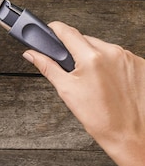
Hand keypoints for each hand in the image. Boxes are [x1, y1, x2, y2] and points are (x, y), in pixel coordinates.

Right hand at [23, 21, 144, 165]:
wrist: (129, 135)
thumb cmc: (100, 118)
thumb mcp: (66, 90)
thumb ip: (48, 66)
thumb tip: (32, 54)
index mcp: (91, 58)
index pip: (67, 31)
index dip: (54, 29)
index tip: (49, 31)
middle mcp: (112, 53)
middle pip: (85, 40)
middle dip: (75, 50)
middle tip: (73, 69)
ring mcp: (129, 58)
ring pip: (102, 48)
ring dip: (94, 57)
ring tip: (94, 81)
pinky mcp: (140, 64)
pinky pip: (119, 57)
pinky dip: (111, 65)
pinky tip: (109, 82)